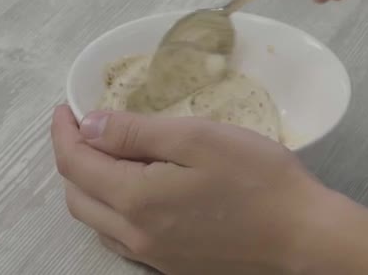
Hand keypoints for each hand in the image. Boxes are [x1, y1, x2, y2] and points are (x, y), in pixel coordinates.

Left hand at [50, 105, 330, 273]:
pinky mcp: (173, 265)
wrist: (303, 235)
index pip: (76, 163)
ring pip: (98, 221)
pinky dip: (112, 211)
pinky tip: (134, 195)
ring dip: (90, 187)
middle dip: (73, 158)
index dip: (65, 131)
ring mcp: (154, 255)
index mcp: (136, 199)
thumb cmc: (257, 178)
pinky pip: (122, 238)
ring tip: (106, 156)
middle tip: (85, 128)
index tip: (67, 107)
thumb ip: (136, 132)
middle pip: (79, 197)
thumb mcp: (198, 138)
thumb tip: (88, 127)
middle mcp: (135, 235)